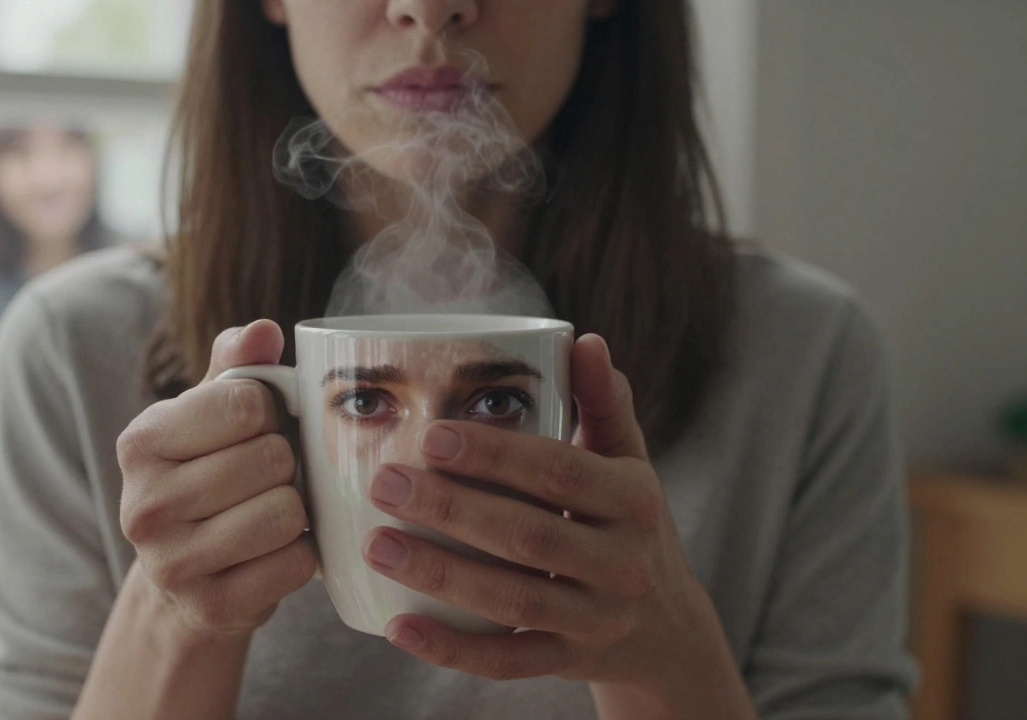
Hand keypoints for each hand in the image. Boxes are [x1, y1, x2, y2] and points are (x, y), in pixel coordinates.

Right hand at [117, 320, 317, 638]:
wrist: (183, 583)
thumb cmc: (206, 479)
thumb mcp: (209, 418)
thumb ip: (237, 369)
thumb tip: (262, 331)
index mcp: (141, 441)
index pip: (245, 404)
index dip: (271, 413)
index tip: (258, 429)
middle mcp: (144, 504)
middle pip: (271, 458)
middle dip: (287, 465)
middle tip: (268, 479)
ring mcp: (172, 563)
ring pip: (285, 512)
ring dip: (296, 510)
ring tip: (272, 512)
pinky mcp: (210, 607)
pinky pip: (293, 564)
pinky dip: (300, 556)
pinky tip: (274, 552)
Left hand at [360, 335, 753, 715]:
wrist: (667, 627)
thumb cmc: (627, 523)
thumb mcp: (628, 462)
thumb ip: (603, 402)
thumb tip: (583, 340)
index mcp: (635, 501)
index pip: (561, 473)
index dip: (497, 456)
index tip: (432, 436)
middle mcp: (623, 564)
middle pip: (530, 537)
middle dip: (452, 510)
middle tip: (384, 482)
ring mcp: (597, 620)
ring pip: (514, 602)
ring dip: (441, 575)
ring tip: (376, 544)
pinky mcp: (570, 663)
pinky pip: (509, 663)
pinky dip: (453, 650)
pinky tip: (399, 628)